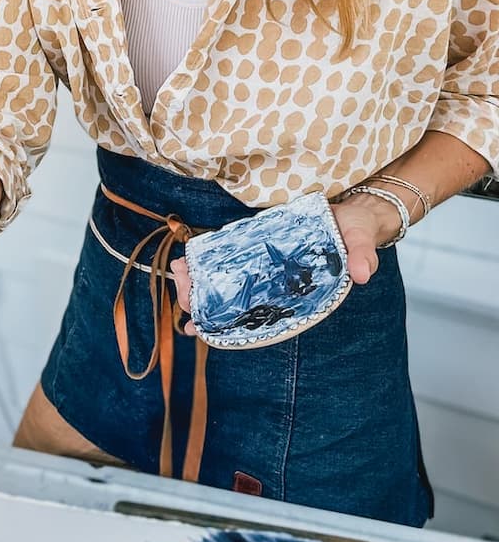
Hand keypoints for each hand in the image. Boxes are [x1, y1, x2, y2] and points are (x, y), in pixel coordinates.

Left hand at [170, 197, 386, 334]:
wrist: (352, 213)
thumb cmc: (355, 232)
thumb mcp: (361, 241)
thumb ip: (362, 254)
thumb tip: (362, 272)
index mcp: (295, 297)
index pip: (258, 320)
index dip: (226, 328)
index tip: (197, 327)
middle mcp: (275, 287)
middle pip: (232, 303)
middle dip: (202, 298)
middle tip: (183, 287)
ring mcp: (264, 269)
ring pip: (225, 283)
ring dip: (199, 280)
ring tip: (178, 270)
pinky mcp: (258, 247)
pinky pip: (228, 258)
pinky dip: (207, 259)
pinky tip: (188, 256)